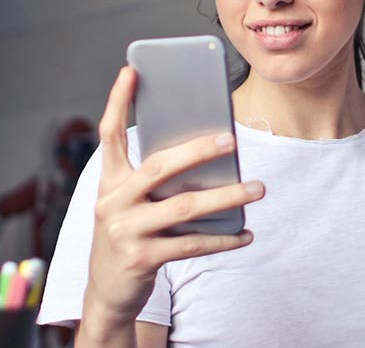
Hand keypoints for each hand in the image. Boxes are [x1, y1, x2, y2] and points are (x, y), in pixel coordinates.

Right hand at [82, 66, 263, 323]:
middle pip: (159, 167)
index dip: (117, 101)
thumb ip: (154, 182)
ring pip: (184, 206)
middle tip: (231, 140)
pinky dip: (223, 239)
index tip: (131, 70)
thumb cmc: (128, 237)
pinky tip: (246, 233)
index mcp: (109, 182)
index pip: (109, 134)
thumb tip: (208, 157)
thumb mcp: (130, 205)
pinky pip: (192, 244)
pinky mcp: (142, 258)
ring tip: (257, 188)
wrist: (107, 293)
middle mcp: (112, 202)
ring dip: (226, 196)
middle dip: (197, 151)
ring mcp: (125, 231)